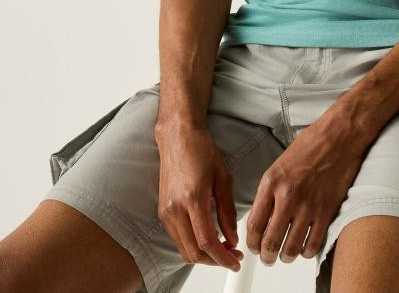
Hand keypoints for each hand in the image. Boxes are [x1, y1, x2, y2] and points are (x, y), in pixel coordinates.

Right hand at [154, 121, 244, 271]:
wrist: (178, 137)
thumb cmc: (200, 150)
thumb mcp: (223, 178)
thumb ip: (227, 211)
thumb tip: (232, 237)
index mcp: (192, 198)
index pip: (207, 241)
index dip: (223, 257)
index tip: (235, 260)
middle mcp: (175, 208)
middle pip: (193, 252)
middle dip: (214, 260)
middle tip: (232, 256)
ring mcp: (166, 212)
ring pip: (184, 249)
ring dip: (203, 255)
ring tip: (223, 249)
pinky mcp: (162, 212)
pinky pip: (177, 238)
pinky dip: (193, 245)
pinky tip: (208, 238)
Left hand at [246, 117, 366, 266]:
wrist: (339, 137)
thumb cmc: (311, 145)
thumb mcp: (280, 165)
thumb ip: (270, 192)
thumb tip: (263, 218)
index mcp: (271, 183)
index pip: (254, 225)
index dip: (252, 243)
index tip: (254, 247)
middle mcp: (287, 196)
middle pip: (270, 242)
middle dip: (266, 256)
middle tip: (268, 258)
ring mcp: (308, 206)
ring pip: (291, 248)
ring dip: (286, 257)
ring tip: (286, 255)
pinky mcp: (327, 211)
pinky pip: (313, 244)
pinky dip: (307, 252)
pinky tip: (305, 248)